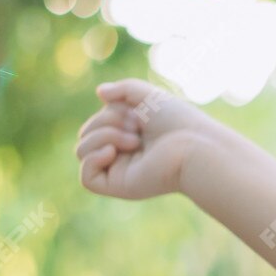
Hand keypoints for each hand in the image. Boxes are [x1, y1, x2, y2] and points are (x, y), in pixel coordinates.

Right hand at [76, 78, 214, 199]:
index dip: (111, 111)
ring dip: (103, 136)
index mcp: (129, 133)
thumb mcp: (147, 95)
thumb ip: (123, 89)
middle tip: (136, 127)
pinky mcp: (120, 186)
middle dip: (106, 122)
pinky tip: (111, 152)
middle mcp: (124, 153)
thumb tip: (100, 93)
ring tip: (134, 141)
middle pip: (86, 134)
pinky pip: (87, 179)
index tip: (137, 113)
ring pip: (81, 151)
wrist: (194, 146)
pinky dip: (92, 160)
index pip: (98, 120)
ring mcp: (120, 170)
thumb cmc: (177, 121)